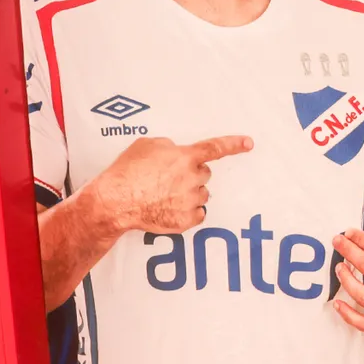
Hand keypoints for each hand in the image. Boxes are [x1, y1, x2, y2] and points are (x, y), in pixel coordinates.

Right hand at [86, 134, 252, 234]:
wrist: (114, 201)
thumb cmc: (126, 171)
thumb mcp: (145, 145)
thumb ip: (168, 146)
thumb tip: (175, 152)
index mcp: (185, 157)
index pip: (215, 148)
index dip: (234, 144)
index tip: (249, 143)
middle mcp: (192, 178)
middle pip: (204, 175)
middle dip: (191, 175)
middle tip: (169, 179)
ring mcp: (191, 200)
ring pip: (201, 195)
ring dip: (189, 194)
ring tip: (163, 195)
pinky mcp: (186, 220)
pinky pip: (197, 215)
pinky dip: (187, 212)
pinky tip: (168, 209)